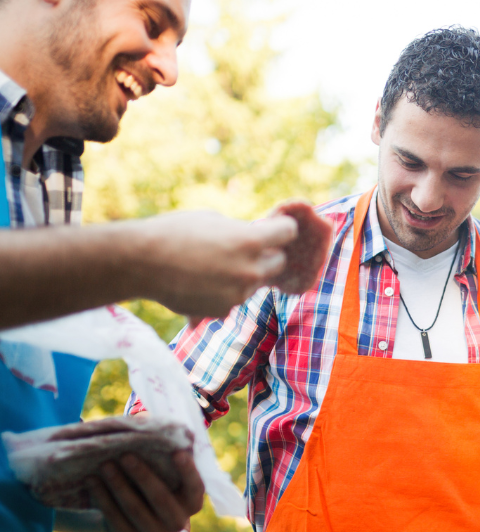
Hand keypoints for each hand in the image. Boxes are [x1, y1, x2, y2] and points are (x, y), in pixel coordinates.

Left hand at [88, 449, 204, 531]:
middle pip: (161, 499)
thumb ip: (171, 464)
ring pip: (135, 509)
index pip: (195, 488)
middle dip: (143, 476)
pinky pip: (116, 518)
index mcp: (192, 503)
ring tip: (105, 465)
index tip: (177, 452)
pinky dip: (103, 498)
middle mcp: (177, 522)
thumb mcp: (169, 476)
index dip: (188, 471)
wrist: (138, 513)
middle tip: (126, 456)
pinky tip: (93, 481)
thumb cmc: (157, 482)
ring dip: (118, 485)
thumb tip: (172, 441)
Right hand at [129, 211, 299, 318]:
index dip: (281, 228)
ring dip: (245, 274)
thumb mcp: (213, 220)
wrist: (139, 263)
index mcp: (250, 241)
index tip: (276, 228)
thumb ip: (241, 231)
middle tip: (246, 248)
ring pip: (255, 282)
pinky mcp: (224, 311)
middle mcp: (250, 270)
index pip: (288, 232)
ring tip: (213, 265)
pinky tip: (202, 281)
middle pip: (278, 262)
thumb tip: (259, 239)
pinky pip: (235, 298)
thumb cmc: (174, 232)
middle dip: (267, 254)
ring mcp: (239, 294)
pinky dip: (226, 291)